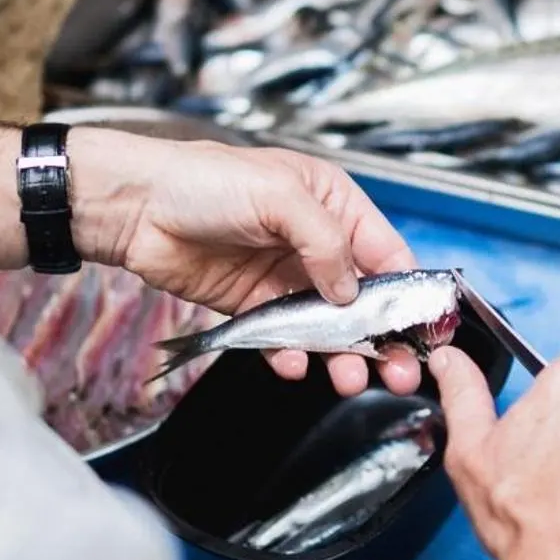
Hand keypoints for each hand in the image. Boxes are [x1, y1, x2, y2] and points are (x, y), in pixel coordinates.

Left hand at [0, 120, 418, 395]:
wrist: (135, 208)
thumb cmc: (205, 181)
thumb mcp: (279, 195)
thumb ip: (326, 241)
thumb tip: (351, 293)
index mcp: (333, 205)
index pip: (385, 253)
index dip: (406, 293)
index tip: (423, 332)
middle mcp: (315, 244)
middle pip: (363, 299)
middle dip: (382, 336)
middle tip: (398, 371)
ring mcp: (284, 278)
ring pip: (327, 326)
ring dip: (341, 355)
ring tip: (348, 378)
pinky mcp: (252, 307)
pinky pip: (283, 339)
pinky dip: (291, 356)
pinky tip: (290, 363)